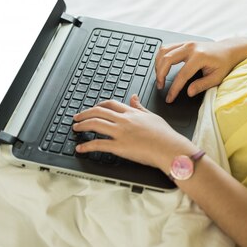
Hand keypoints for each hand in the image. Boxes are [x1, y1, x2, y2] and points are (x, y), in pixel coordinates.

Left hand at [72, 95, 196, 171]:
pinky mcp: (119, 147)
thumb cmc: (165, 135)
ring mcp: (120, 133)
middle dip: (84, 114)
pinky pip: (98, 144)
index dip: (98, 106)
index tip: (92, 109)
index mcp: (131, 113)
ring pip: (95, 124)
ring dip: (82, 125)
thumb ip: (140, 107)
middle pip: (98, 112)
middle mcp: (124, 120)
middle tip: (77, 117)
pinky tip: (80, 148)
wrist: (170, 148)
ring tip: (75, 128)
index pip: (110, 104)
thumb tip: (133, 97)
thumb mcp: (153, 116)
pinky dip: (87, 146)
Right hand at [155, 40, 246, 102]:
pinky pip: (166, 47)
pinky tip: (161, 66)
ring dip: (158, 64)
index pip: (182, 75)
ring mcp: (186, 43)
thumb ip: (202, 85)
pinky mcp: (183, 43)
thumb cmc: (224, 64)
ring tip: (159, 77)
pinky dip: (161, 57)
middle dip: (160, 75)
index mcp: (199, 57)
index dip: (174, 88)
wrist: (228, 50)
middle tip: (160, 86)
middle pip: (167, 59)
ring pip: (164, 51)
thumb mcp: (216, 78)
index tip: (169, 98)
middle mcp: (191, 48)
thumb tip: (189, 92)